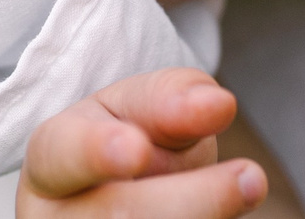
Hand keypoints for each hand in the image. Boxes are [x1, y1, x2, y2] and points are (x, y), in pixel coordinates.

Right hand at [18, 68, 267, 218]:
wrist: (123, 199)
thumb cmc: (127, 145)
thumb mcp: (138, 109)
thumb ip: (170, 97)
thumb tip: (217, 104)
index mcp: (52, 166)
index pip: (65, 155)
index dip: (99, 153)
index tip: (137, 149)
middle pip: (122, 215)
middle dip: (194, 199)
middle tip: (252, 176)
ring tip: (249, 187)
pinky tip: (220, 215)